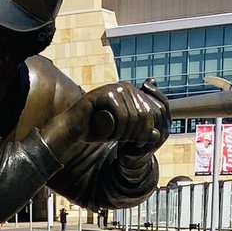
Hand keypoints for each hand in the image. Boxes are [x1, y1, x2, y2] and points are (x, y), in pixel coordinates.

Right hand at [42, 81, 169, 152]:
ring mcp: (115, 88)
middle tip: (127, 142)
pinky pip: (121, 114)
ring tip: (116, 137)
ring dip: (126, 133)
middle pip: (144, 114)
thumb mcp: (124, 133)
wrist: (74, 129)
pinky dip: (118, 129)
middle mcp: (126, 87)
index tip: (139, 142)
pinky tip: (110, 133)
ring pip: (133, 116)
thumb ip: (139, 132)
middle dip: (137, 132)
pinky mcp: (104, 94)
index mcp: (133, 93)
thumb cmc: (98, 130)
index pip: (151, 111)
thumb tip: (157, 135)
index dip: (148, 130)